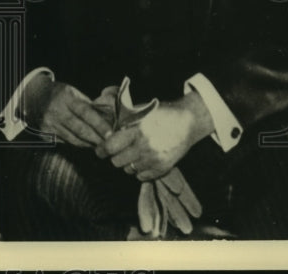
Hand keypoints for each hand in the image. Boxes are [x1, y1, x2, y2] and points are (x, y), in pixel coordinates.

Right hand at [23, 78, 113, 147]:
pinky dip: (77, 144)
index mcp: (65, 98)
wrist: (32, 97)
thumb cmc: (57, 93)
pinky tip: (85, 143)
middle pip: (80, 129)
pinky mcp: (45, 134)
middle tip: (108, 144)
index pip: (85, 112)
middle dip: (96, 138)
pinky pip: (65, 142)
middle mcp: (56, 111)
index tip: (110, 133)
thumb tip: (105, 117)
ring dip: (88, 143)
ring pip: (73, 139)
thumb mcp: (71, 92)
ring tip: (99, 145)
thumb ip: (87, 104)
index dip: (99, 124)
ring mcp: (49, 124)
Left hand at [95, 92, 212, 179]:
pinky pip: (141, 176)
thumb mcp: (139, 111)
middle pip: (117, 161)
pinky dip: (139, 170)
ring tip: (132, 152)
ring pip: (128, 170)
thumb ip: (121, 122)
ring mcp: (155, 159)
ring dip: (127, 162)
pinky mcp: (163, 168)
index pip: (111, 146)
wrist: (187, 121)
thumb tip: (104, 131)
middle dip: (114, 156)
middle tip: (117, 150)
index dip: (102, 149)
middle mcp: (145, 146)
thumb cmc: (160, 113)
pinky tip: (143, 159)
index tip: (100, 150)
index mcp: (137, 130)